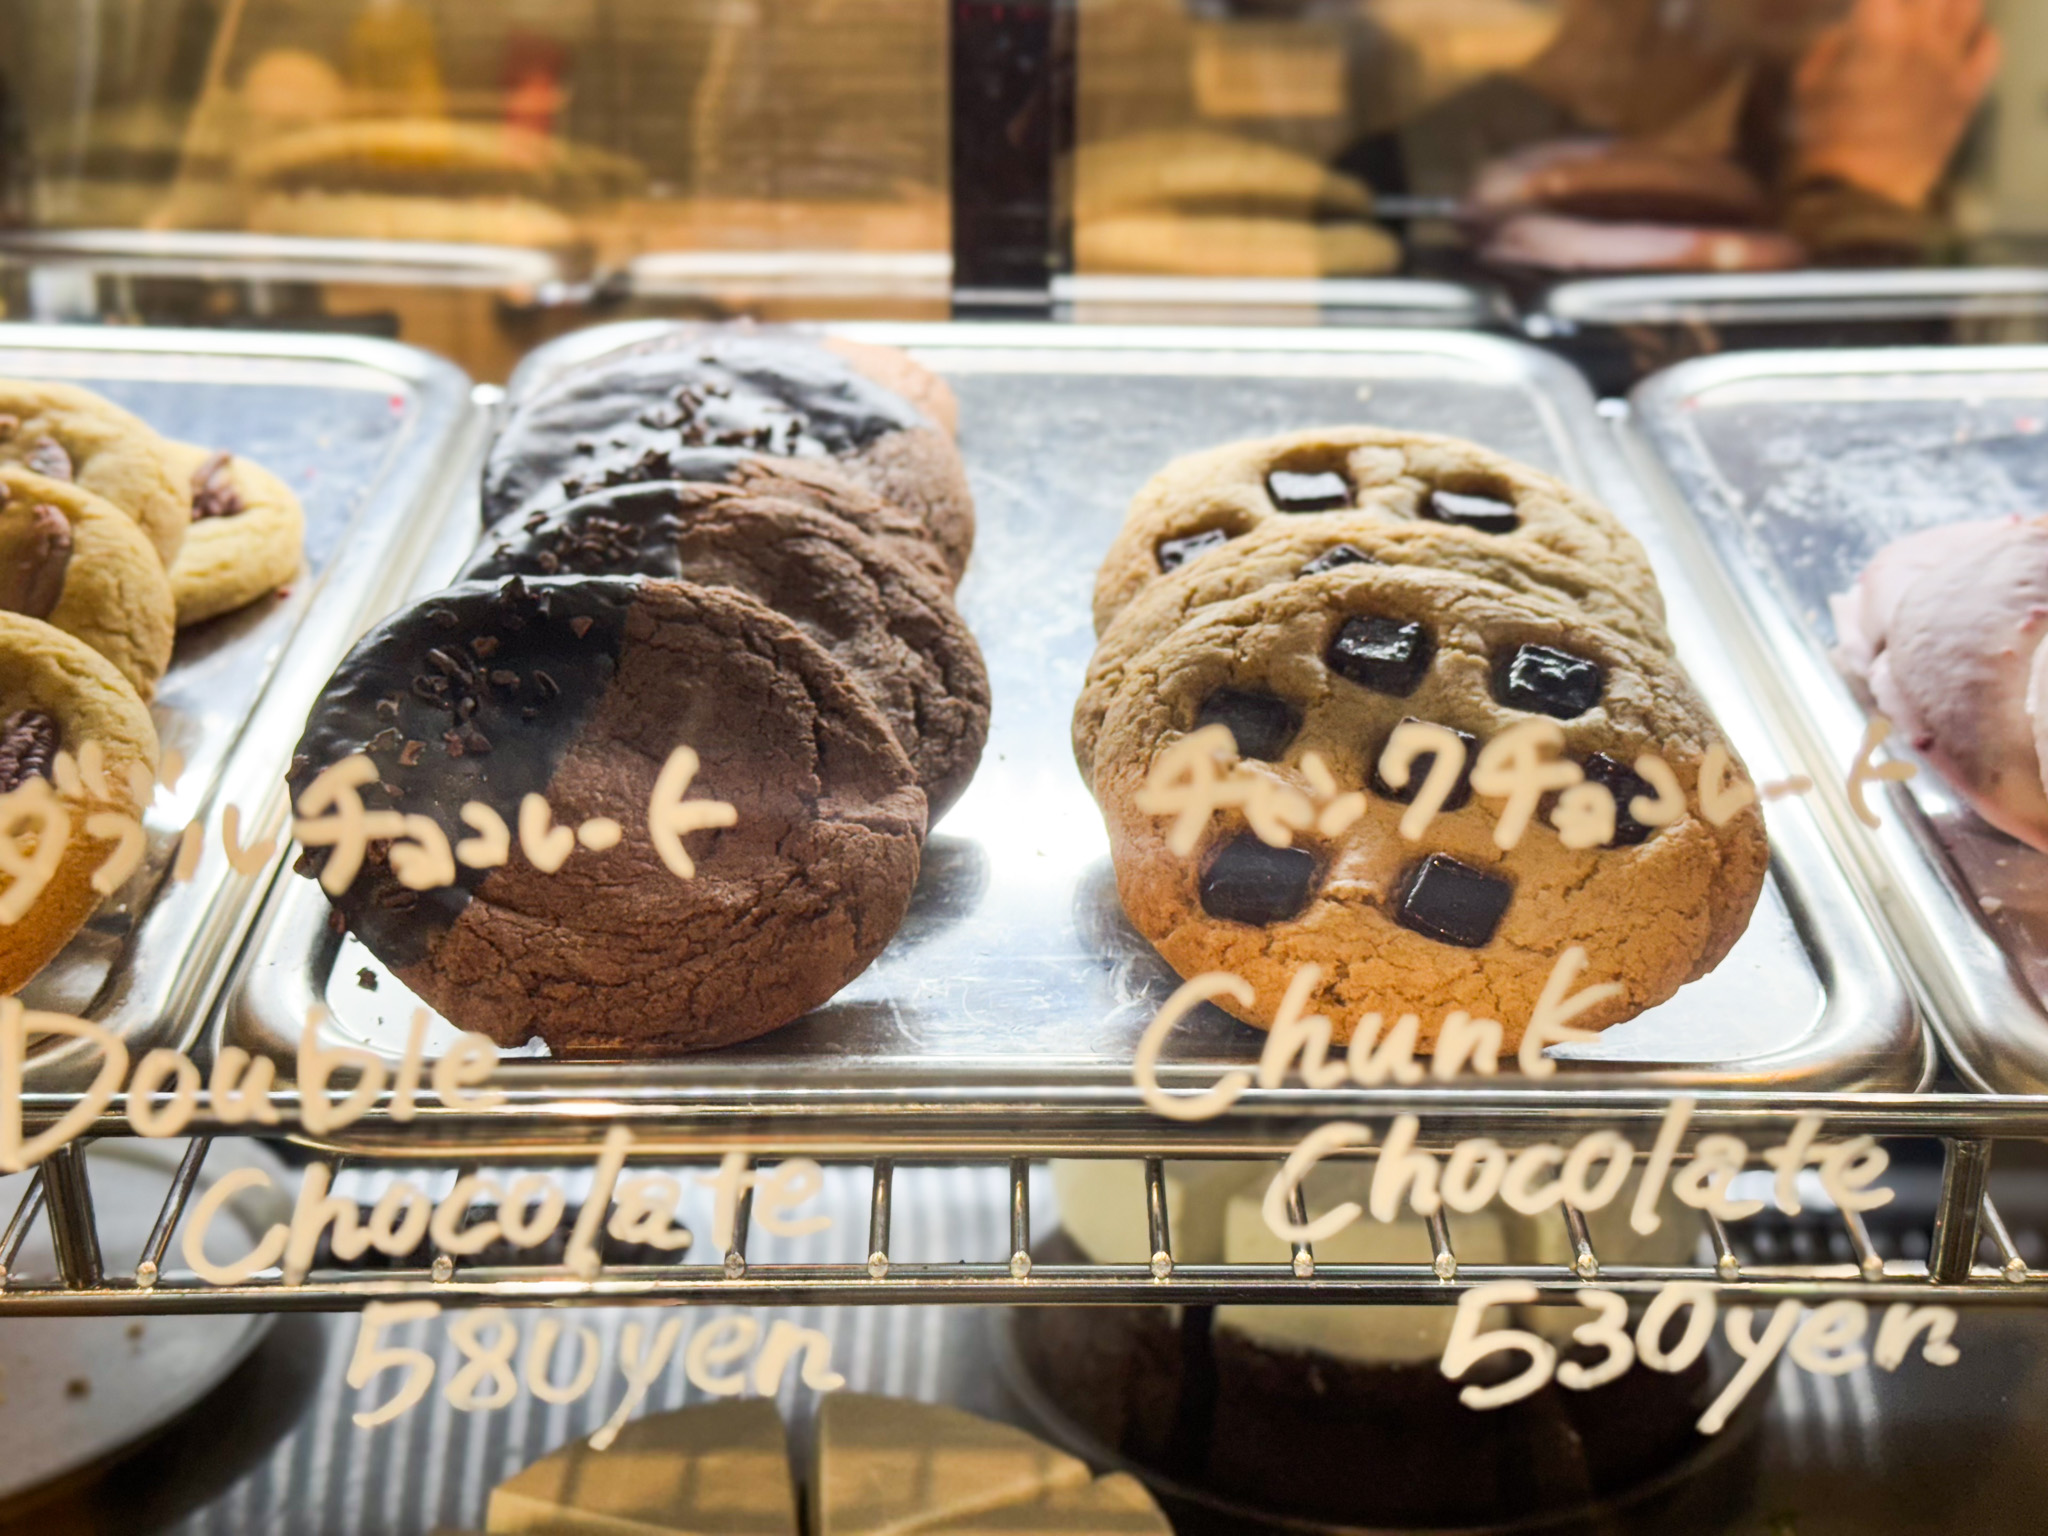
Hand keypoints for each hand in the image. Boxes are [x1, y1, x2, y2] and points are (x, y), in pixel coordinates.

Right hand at [1792, 0, 1999, 209]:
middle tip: (1896, 11)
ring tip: (1931, 12)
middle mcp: (1921, 38)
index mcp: (1877, 32)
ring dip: (1950, 1)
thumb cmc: (1821, 145)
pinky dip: (1981, 34)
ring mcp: (1950, 65)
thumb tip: (1847, 32)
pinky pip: (1990, 47)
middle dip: (1911, 1)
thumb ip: (1829, 47)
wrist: (1858, 199)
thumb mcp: (1806, 89)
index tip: (1865, 6)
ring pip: (1968, 3)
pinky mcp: (1967, 93)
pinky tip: (1966, 37)